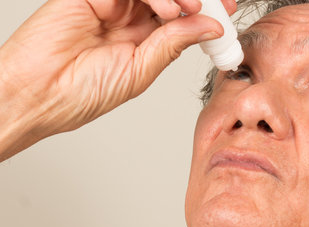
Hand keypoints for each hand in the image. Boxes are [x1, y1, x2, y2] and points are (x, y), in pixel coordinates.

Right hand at [0, 0, 235, 160]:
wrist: (38, 94)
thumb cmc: (79, 94)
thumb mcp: (140, 73)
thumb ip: (171, 45)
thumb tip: (208, 27)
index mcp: (142, 41)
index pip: (180, 17)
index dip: (206, 13)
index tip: (228, 13)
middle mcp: (129, 19)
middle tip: (219, 4)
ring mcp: (111, 4)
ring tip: (189, 9)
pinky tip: (165, 9)